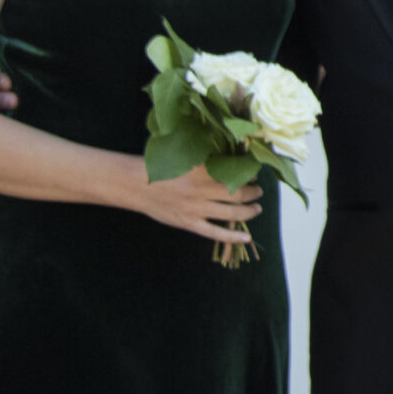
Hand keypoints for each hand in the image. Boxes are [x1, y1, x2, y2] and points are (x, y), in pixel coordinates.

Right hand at [130, 160, 261, 247]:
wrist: (134, 184)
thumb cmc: (159, 167)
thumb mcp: (185, 157)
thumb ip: (206, 160)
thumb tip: (231, 158)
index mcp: (201, 170)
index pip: (234, 174)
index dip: (248, 174)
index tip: (254, 173)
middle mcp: (200, 190)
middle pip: (237, 193)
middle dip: (253, 192)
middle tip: (258, 190)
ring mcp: (195, 209)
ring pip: (232, 212)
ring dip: (249, 210)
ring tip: (257, 207)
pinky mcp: (188, 223)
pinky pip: (215, 233)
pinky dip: (233, 236)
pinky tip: (247, 236)